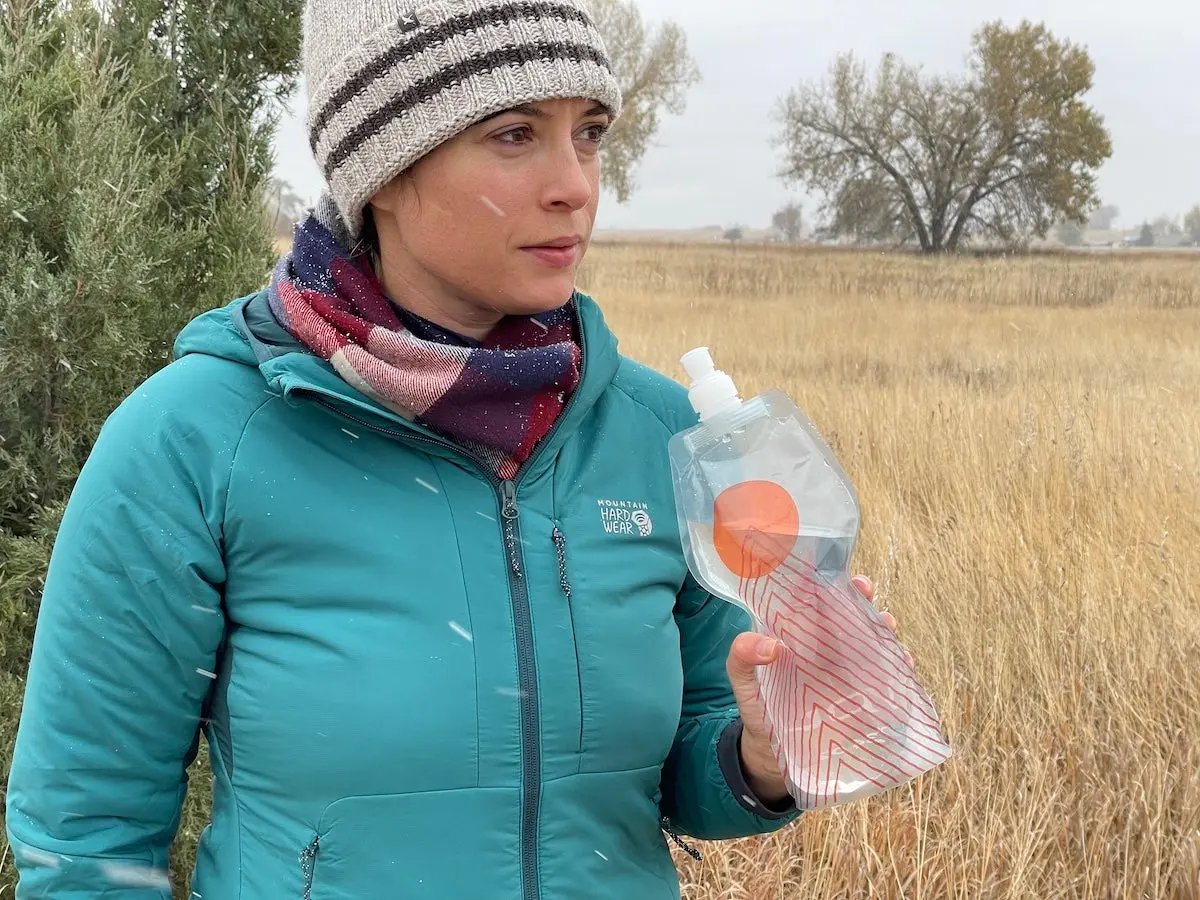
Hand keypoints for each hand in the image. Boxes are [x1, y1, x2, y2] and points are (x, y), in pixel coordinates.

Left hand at [725, 575, 902, 804]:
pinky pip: (887, 681)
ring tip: (888, 626)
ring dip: (885, 632)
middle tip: (866, 592)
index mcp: (800, 639)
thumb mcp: (743, 681)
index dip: (832, 586)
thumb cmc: (758, 709)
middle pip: (851, 619)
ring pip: (873, 646)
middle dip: (863, 602)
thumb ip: (742, 658)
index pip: (819, 604)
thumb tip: (769, 645)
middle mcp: (828, 651)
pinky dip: (899, 670)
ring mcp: (848, 675)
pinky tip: (904, 663)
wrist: (773, 757)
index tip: (842, 577)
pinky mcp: (863, 701)